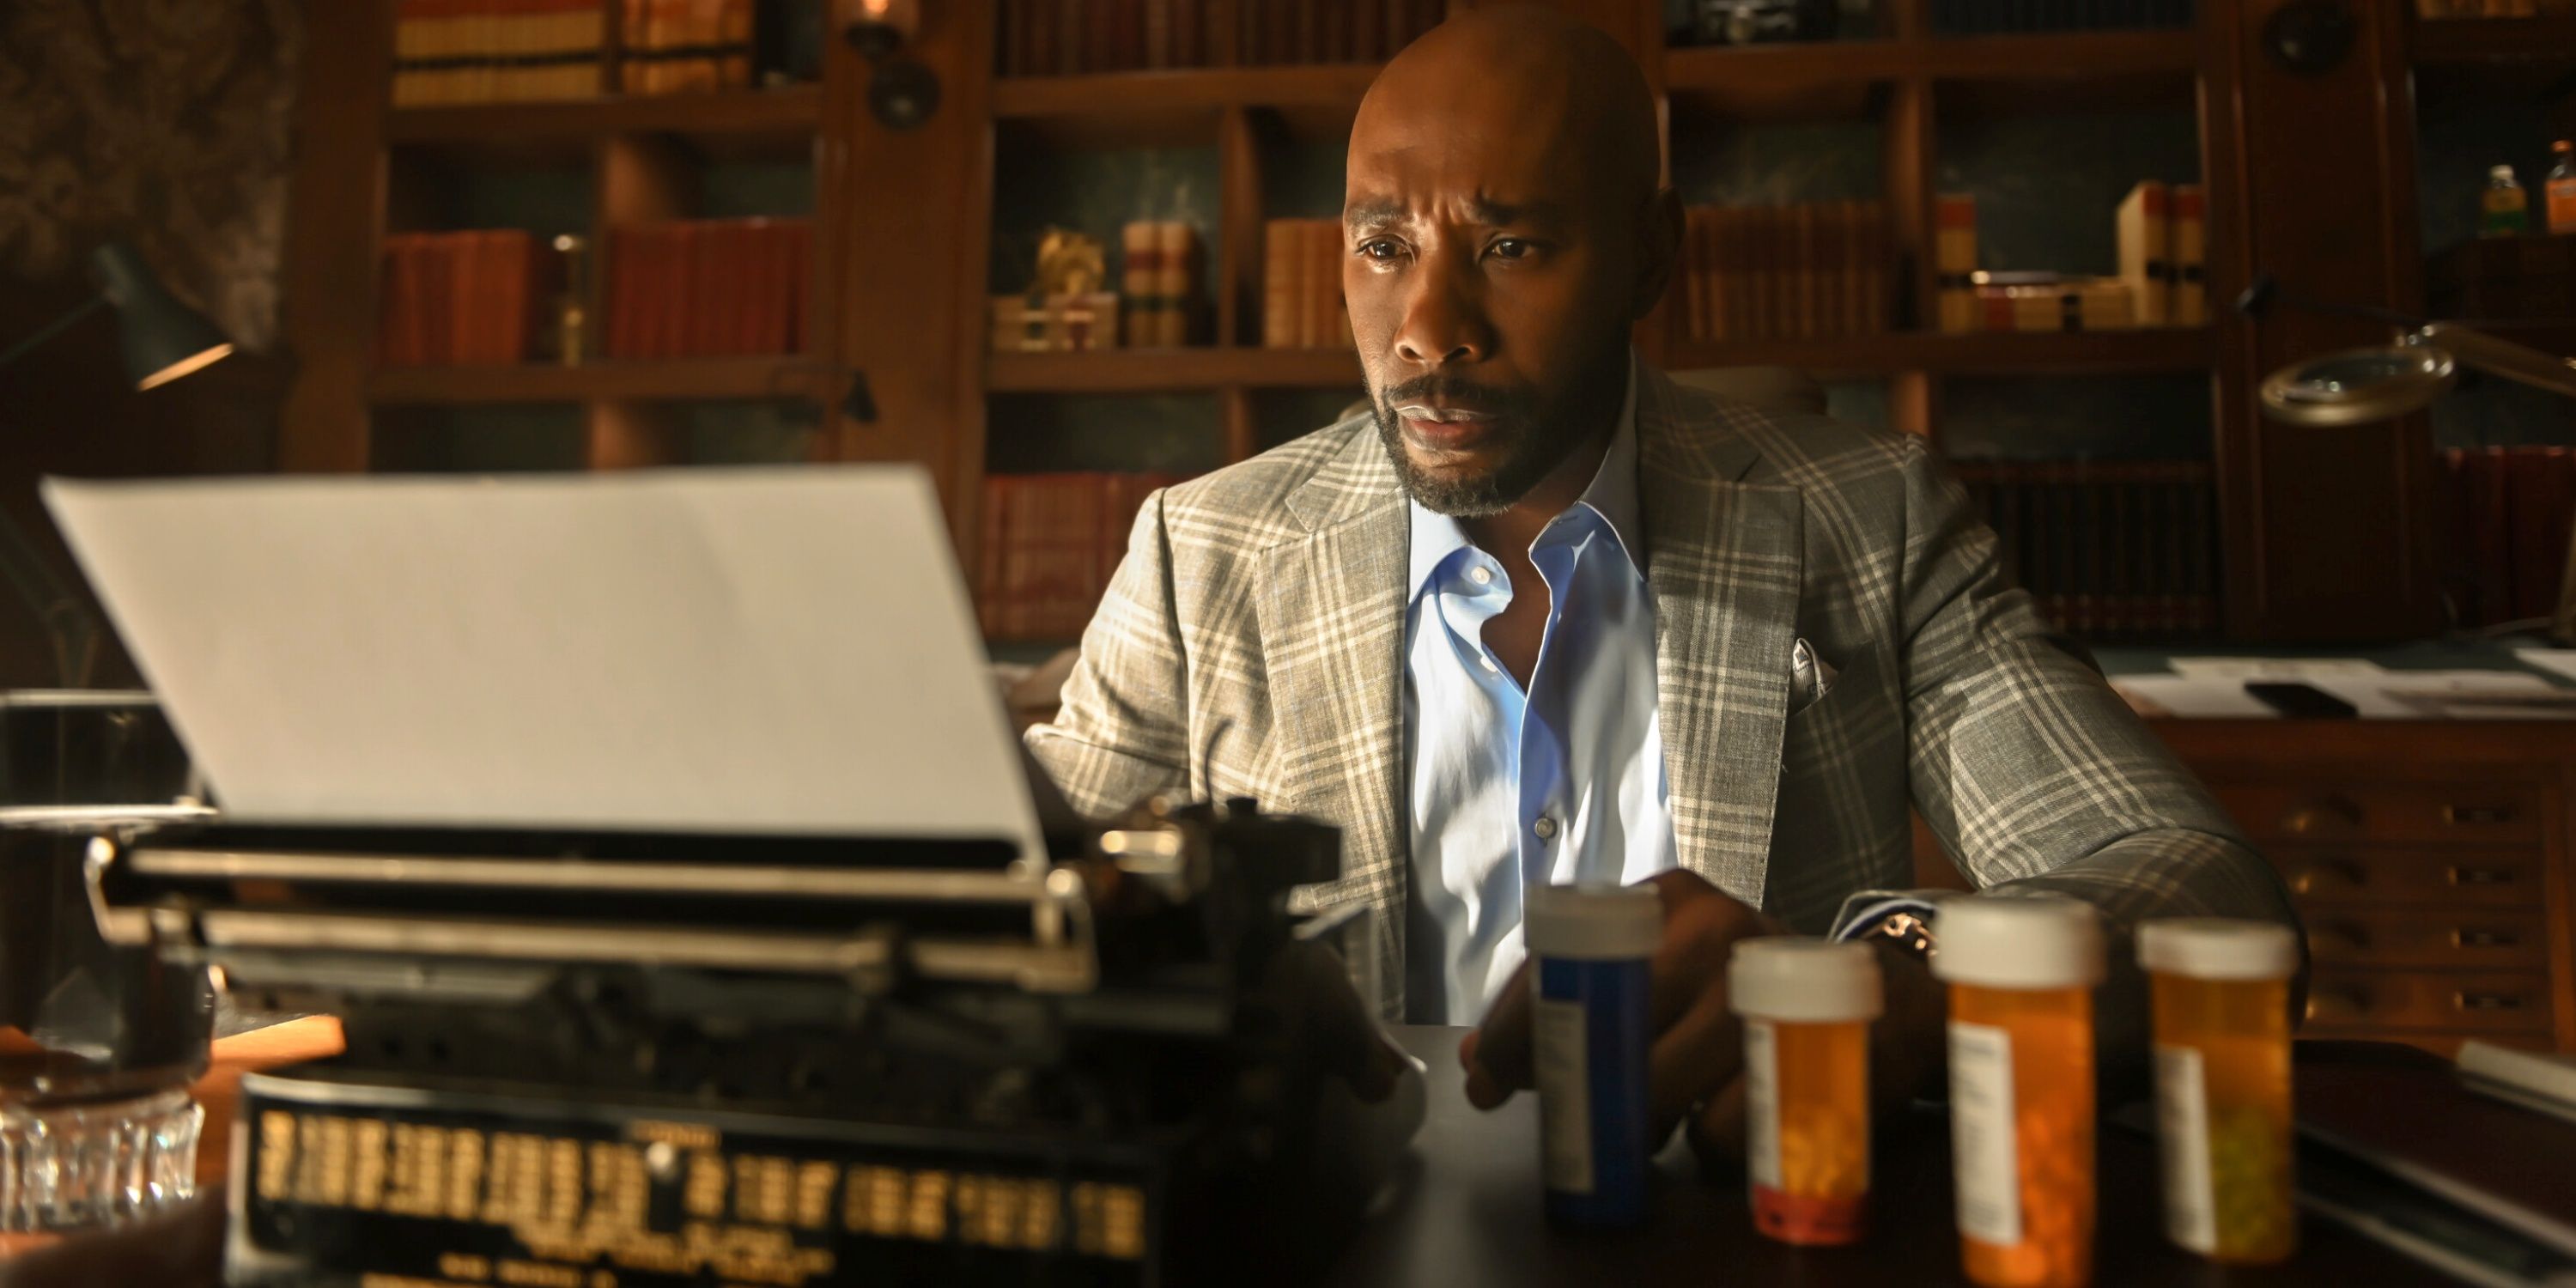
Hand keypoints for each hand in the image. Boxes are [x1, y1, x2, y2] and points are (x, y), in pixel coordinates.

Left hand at [1459, 869, 1783, 1161]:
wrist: (1874, 1001)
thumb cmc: (1741, 990)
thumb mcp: (1663, 976)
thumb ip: (1576, 1007)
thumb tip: (1479, 1063)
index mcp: (1667, 900)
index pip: (1567, 956)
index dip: (1516, 1025)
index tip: (1485, 1079)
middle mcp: (1717, 927)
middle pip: (1613, 1019)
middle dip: (1571, 1082)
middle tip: (1561, 1122)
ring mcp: (1768, 986)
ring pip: (1663, 1080)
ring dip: (1638, 1123)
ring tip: (1640, 1134)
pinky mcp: (1812, 1049)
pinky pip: (1726, 1124)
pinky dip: (1706, 1145)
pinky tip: (1709, 1133)